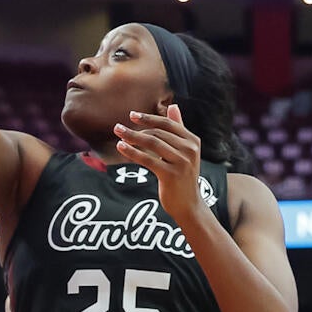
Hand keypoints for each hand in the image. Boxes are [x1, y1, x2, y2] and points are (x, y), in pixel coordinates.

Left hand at [115, 106, 207, 224]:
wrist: (188, 204)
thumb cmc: (183, 176)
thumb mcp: (184, 151)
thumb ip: (179, 129)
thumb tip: (174, 106)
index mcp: (193, 141)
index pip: (168, 124)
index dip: (149, 118)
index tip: (132, 115)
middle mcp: (189, 150)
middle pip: (158, 133)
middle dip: (136, 129)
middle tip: (118, 128)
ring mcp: (181, 162)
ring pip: (152, 144)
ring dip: (132, 138)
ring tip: (118, 135)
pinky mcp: (170, 175)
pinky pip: (147, 159)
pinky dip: (132, 152)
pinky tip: (121, 148)